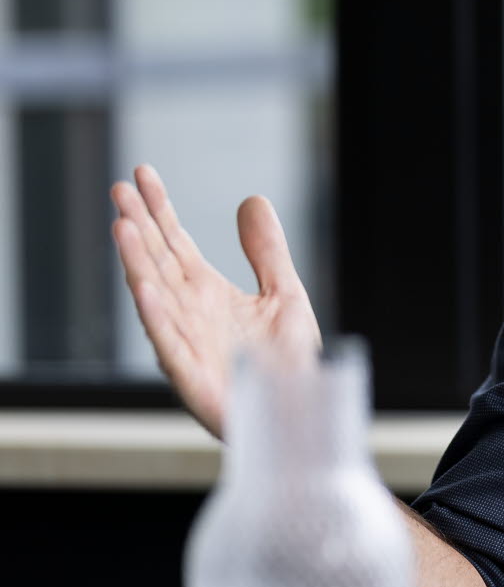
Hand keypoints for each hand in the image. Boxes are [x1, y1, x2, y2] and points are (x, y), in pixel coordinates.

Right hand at [110, 164, 321, 437]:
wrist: (300, 413)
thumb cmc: (289, 363)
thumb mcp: (285, 294)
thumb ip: (266, 251)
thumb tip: (252, 199)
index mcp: (208, 295)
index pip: (175, 244)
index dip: (159, 210)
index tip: (141, 174)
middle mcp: (191, 315)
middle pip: (158, 262)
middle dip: (139, 226)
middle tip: (120, 188)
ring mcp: (188, 344)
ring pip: (155, 298)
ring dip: (137, 263)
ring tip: (122, 227)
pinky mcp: (194, 378)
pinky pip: (169, 344)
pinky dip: (156, 316)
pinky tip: (143, 287)